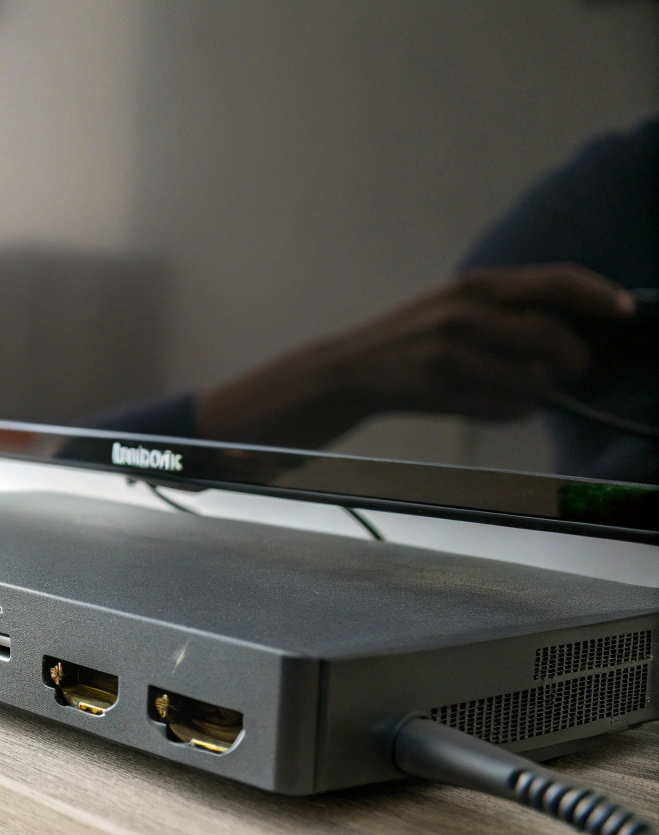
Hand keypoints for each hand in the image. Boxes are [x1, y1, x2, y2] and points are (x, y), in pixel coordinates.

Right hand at [193, 264, 633, 447]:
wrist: (348, 369)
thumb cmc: (412, 338)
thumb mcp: (457, 303)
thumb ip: (510, 305)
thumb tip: (577, 321)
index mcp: (476, 284)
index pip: (556, 281)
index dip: (599, 295)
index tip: (628, 310)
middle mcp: (466, 311)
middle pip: (554, 339)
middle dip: (573, 361)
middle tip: (571, 370)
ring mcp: (452, 351)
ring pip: (534, 380)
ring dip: (535, 392)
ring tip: (515, 388)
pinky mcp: (441, 387)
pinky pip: (507, 408)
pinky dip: (510, 412)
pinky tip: (488, 403)